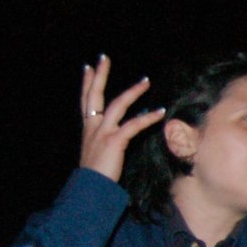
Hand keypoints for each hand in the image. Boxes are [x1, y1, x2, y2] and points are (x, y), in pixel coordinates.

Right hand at [78, 55, 163, 183]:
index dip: (87, 84)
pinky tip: (160, 112)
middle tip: (103, 57)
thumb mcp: (97, 154)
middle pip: (94, 95)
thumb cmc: (95, 175)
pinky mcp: (114, 141)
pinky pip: (133, 125)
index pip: (86, 101)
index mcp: (88, 129)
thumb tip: (117, 137)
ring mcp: (102, 133)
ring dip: (133, 91)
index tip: (89, 67)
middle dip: (99, 75)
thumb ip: (105, 142)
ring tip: (145, 81)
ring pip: (117, 105)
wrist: (89, 189)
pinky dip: (148, 118)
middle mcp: (92, 128)